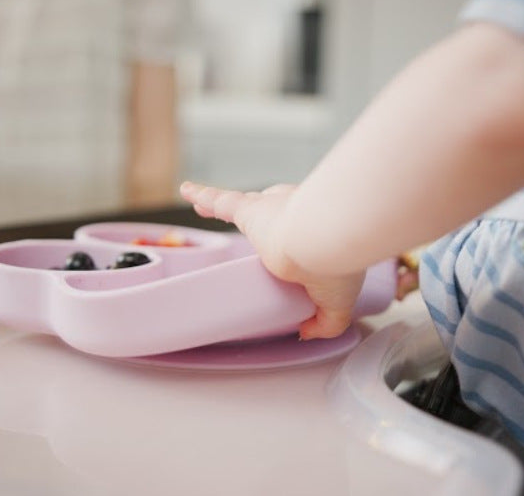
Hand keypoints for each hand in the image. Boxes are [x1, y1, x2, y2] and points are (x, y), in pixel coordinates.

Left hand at [180, 181, 364, 339]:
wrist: (322, 240)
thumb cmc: (333, 265)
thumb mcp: (335, 305)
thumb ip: (324, 321)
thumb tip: (305, 330)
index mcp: (314, 240)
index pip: (301, 242)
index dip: (293, 247)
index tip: (289, 258)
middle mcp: (295, 219)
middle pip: (272, 218)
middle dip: (263, 217)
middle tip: (255, 228)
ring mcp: (270, 211)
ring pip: (243, 204)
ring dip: (225, 203)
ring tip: (207, 206)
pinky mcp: (249, 210)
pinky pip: (220, 200)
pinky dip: (203, 195)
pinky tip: (188, 191)